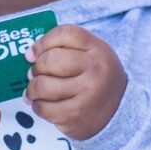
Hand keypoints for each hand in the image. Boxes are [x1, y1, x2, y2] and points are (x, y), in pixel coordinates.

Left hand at [24, 25, 127, 139]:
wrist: (120, 110)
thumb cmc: (97, 77)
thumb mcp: (91, 53)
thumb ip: (65, 46)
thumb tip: (30, 55)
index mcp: (97, 49)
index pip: (64, 34)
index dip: (43, 42)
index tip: (32, 53)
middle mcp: (95, 69)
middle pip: (49, 60)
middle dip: (36, 68)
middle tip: (35, 74)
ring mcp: (86, 94)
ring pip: (42, 85)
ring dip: (32, 89)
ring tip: (35, 91)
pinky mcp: (76, 115)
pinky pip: (44, 108)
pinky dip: (37, 106)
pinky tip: (43, 104)